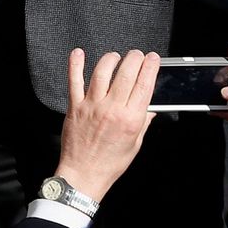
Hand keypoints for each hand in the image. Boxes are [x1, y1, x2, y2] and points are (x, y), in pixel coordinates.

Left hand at [55, 48, 159, 203]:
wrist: (84, 174)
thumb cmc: (110, 163)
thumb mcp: (135, 144)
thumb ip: (143, 122)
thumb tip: (151, 108)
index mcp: (131, 119)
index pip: (144, 85)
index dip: (150, 67)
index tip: (153, 59)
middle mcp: (112, 109)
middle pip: (126, 74)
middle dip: (134, 59)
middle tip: (137, 54)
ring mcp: (92, 106)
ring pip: (102, 72)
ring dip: (110, 59)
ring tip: (115, 56)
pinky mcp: (75, 106)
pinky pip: (74, 81)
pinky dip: (75, 65)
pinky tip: (78, 53)